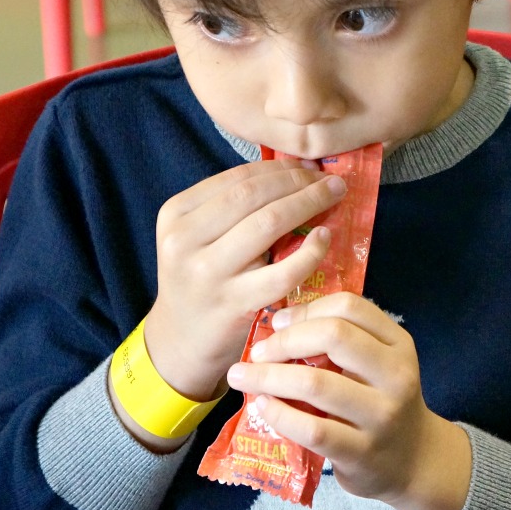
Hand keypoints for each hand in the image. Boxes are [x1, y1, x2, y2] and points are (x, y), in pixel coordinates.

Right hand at [144, 160, 347, 403]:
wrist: (180, 343)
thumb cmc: (201, 281)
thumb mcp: (199, 237)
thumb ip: (234, 208)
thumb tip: (297, 172)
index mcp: (176, 214)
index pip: (237, 178)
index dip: (279, 168)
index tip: (309, 166)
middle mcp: (184, 240)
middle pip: (253, 195)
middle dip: (298, 181)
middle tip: (330, 179)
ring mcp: (206, 273)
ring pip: (268, 223)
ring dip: (308, 203)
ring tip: (334, 197)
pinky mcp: (232, 303)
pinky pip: (282, 271)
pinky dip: (310, 250)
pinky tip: (325, 237)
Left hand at [227, 293, 471, 509]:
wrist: (414, 462)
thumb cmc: (381, 401)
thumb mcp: (379, 362)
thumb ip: (344, 338)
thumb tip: (280, 320)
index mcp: (398, 343)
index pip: (350, 307)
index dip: (306, 308)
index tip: (278, 320)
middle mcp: (396, 375)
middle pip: (333, 336)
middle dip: (285, 339)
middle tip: (258, 350)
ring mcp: (382, 416)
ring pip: (316, 383)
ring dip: (270, 377)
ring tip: (243, 376)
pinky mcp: (363, 453)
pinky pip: (313, 429)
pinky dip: (280, 414)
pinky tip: (262, 406)